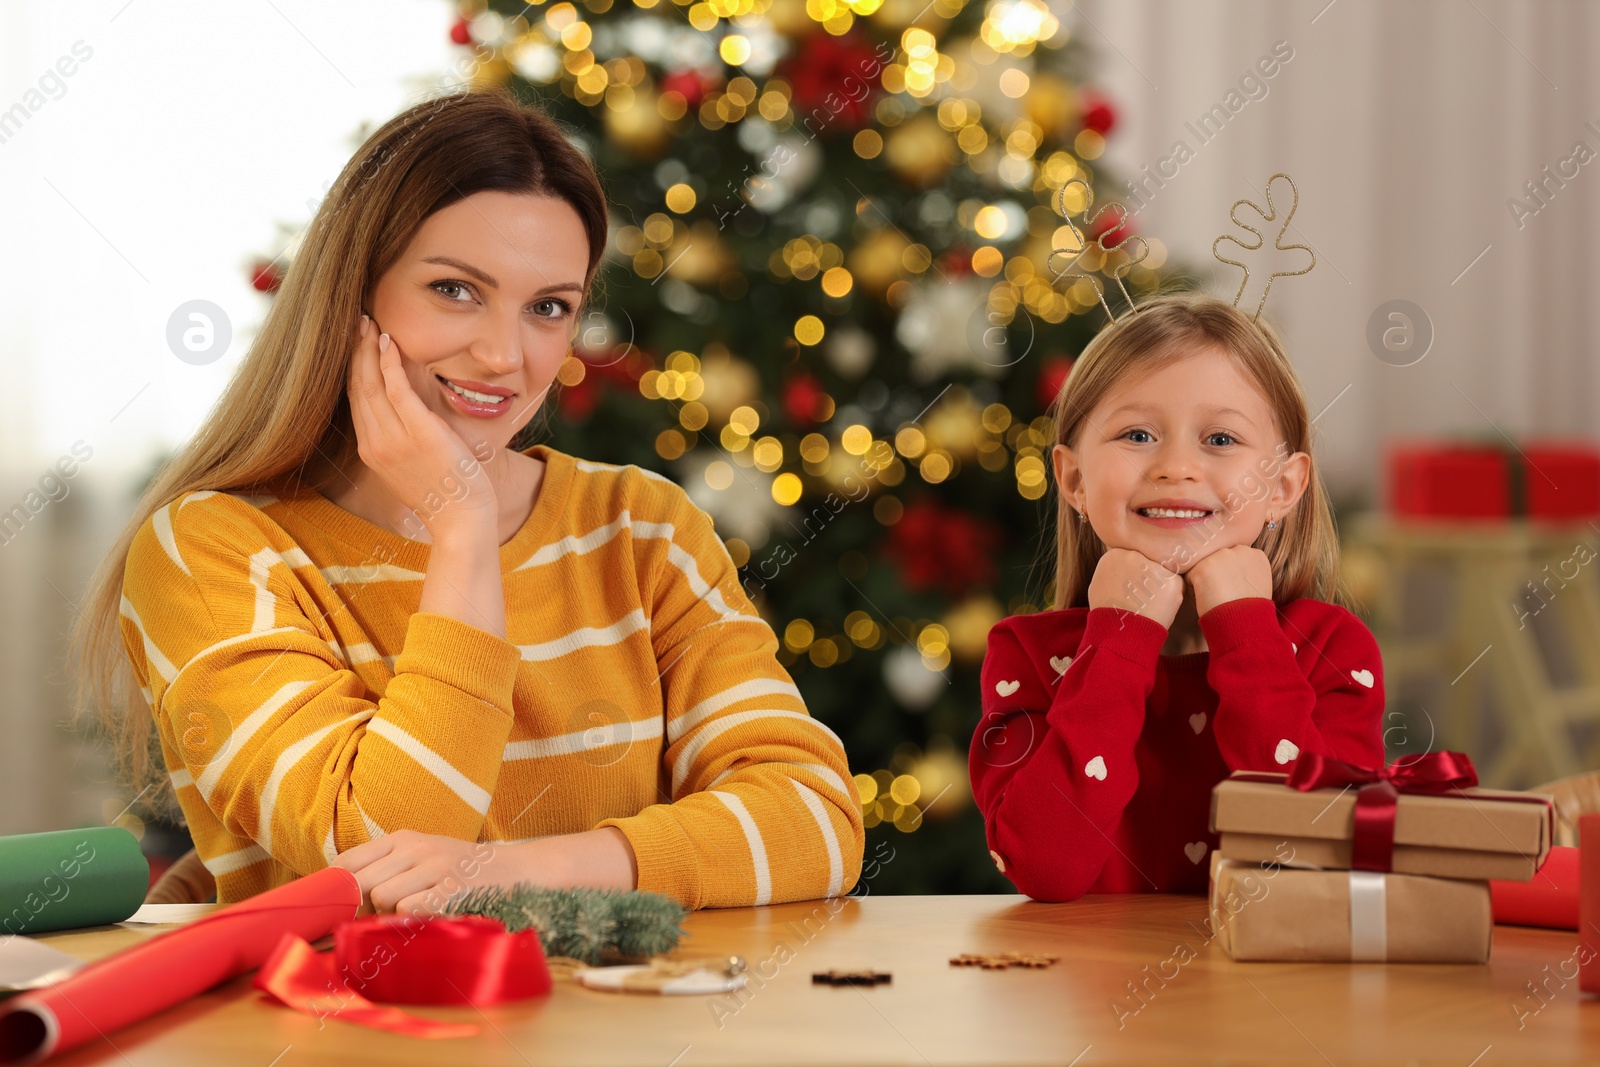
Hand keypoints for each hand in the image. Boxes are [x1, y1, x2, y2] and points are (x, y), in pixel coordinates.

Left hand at [331, 829, 531, 914]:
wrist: (515, 871)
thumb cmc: (460, 871)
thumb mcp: (420, 857)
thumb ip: (383, 870)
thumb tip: (340, 900)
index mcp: (402, 839)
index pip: (347, 861)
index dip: (336, 888)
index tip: (340, 907)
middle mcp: (416, 848)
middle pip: (360, 882)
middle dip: (361, 907)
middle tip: (377, 917)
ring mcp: (436, 867)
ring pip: (382, 897)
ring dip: (389, 914)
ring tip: (412, 913)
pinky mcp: (452, 889)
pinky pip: (410, 909)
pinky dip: (412, 920)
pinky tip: (428, 917)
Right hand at [348, 314, 497, 534]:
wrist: (460, 520)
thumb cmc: (444, 492)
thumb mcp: (413, 463)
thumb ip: (402, 437)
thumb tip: (406, 409)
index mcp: (371, 450)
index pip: (355, 399)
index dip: (352, 367)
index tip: (353, 341)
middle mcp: (374, 443)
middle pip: (356, 386)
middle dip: (354, 350)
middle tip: (356, 320)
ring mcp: (393, 439)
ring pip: (370, 384)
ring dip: (367, 349)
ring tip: (367, 321)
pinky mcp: (418, 433)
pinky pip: (396, 390)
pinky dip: (389, 364)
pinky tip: (387, 342)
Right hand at [1087, 548, 1184, 629]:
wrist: (1119, 633)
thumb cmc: (1107, 613)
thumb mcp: (1100, 584)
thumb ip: (1113, 570)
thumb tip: (1121, 569)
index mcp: (1115, 554)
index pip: (1133, 558)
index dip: (1135, 574)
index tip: (1131, 588)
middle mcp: (1134, 555)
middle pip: (1149, 562)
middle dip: (1148, 577)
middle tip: (1142, 597)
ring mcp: (1153, 566)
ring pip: (1163, 572)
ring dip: (1161, 585)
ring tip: (1149, 604)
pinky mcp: (1171, 579)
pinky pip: (1176, 585)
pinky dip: (1171, 596)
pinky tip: (1158, 608)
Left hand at [1186, 544, 1272, 615]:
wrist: (1245, 622)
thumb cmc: (1251, 612)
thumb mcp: (1256, 586)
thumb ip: (1244, 573)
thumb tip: (1228, 574)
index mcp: (1255, 555)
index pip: (1232, 560)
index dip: (1229, 577)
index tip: (1234, 592)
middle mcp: (1240, 550)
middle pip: (1216, 561)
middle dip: (1215, 577)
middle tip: (1224, 597)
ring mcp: (1221, 556)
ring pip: (1202, 567)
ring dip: (1204, 583)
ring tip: (1217, 600)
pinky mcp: (1203, 566)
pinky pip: (1190, 578)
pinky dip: (1194, 592)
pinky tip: (1208, 601)